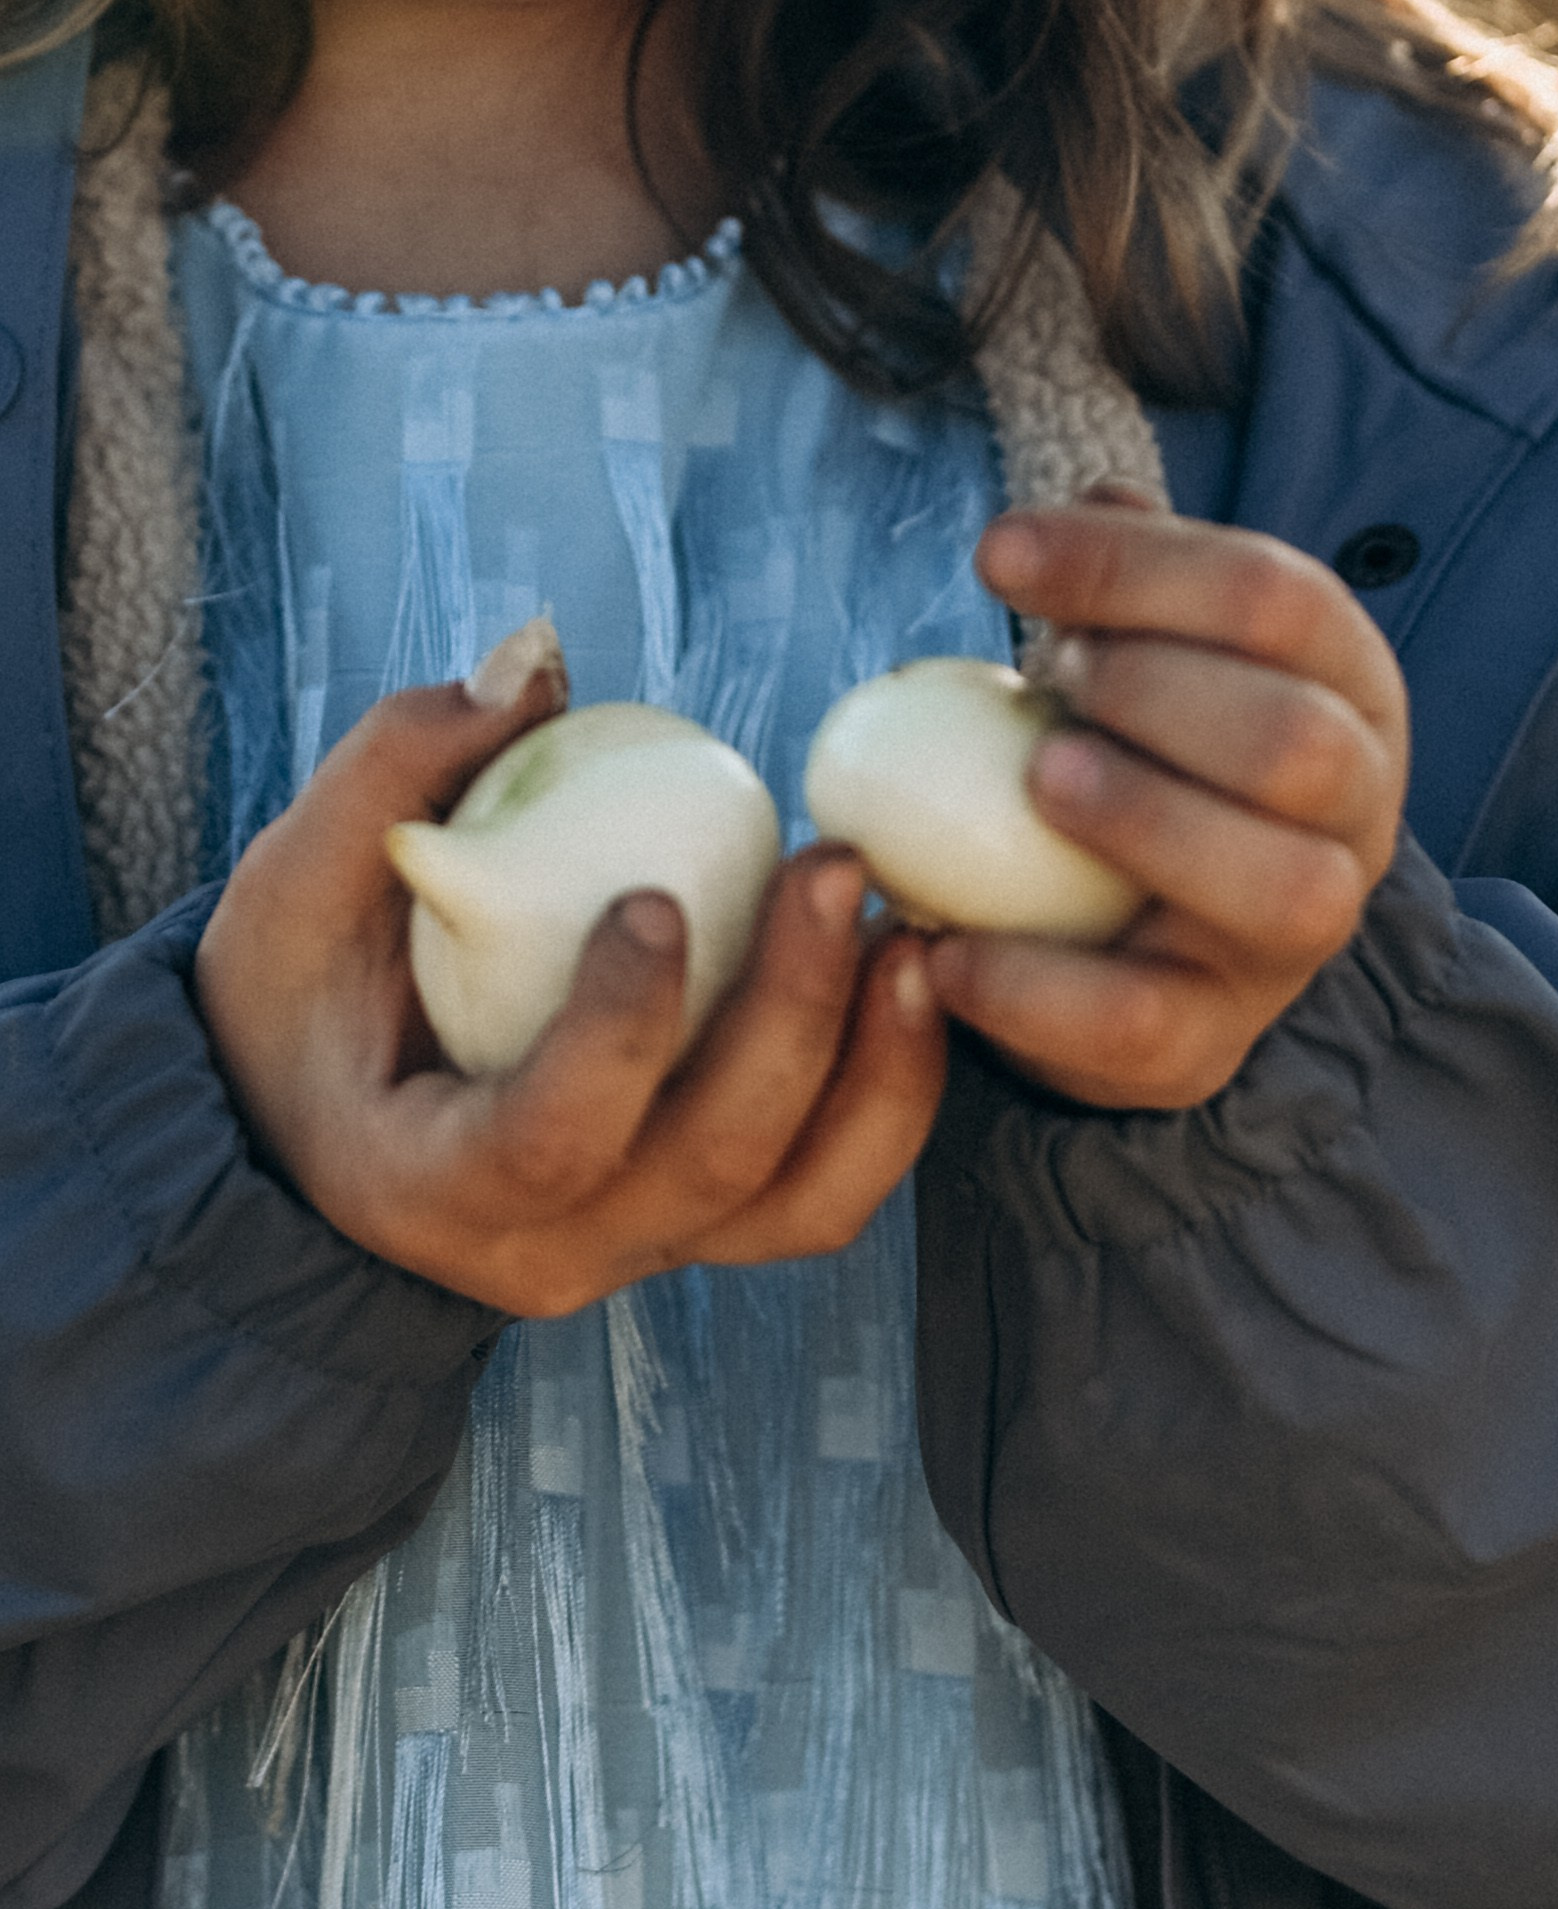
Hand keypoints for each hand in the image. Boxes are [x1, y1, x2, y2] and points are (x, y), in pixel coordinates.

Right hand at [195, 676, 944, 1316]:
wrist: (317, 1130)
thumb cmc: (301, 997)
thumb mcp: (297, 884)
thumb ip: (400, 766)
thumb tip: (537, 659)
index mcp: (427, 1184)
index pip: (549, 1140)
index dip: (619, 1035)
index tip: (656, 899)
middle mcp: (548, 1249)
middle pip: (709, 1165)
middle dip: (795, 1016)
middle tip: (833, 866)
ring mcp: (641, 1249)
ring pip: (800, 1202)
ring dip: (878, 1068)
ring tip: (907, 933)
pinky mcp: (704, 1225)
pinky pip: (826, 1188)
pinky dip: (889, 1093)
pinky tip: (905, 977)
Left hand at [926, 498, 1409, 1107]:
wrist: (1142, 940)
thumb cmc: (1143, 752)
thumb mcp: (1141, 652)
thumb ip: (1127, 582)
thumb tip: (1090, 499)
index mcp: (1344, 683)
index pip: (1272, 598)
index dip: (1132, 565)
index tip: (996, 555)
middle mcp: (1352, 812)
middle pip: (1295, 740)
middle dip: (1161, 694)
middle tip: (1056, 682)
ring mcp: (1294, 939)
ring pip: (1274, 885)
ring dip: (1146, 820)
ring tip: (1037, 781)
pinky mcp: (1212, 1040)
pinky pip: (1144, 1022)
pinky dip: (1034, 986)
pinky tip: (943, 945)